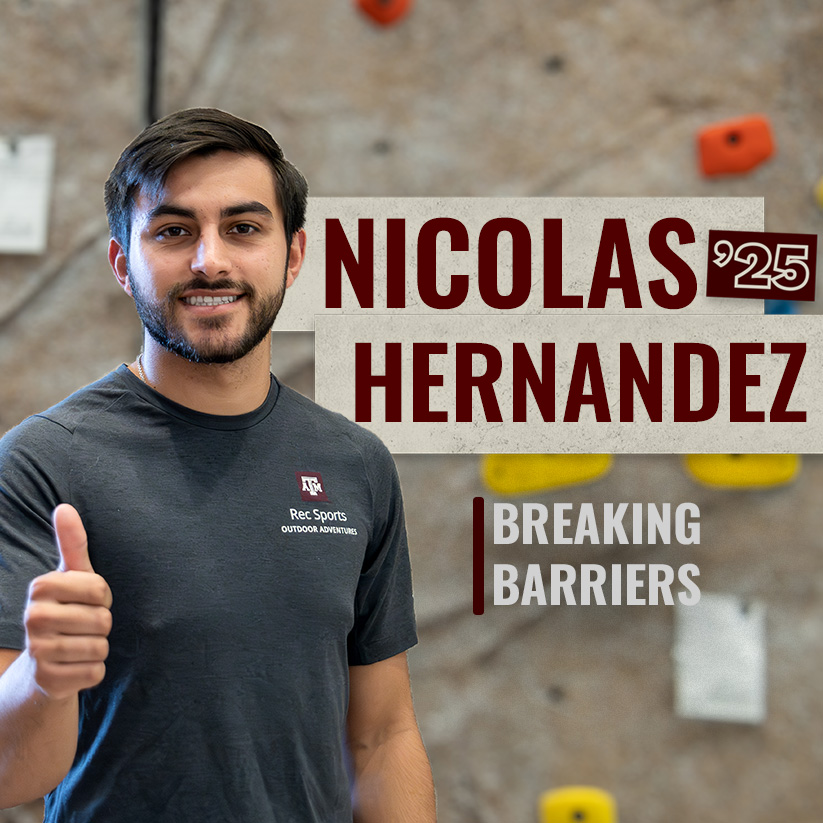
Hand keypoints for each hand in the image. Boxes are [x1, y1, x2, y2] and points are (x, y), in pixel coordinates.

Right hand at [23, 504, 111, 700]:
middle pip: (103, 619)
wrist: (44, 663)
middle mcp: (33, 618)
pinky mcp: (49, 681)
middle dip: (102, 624)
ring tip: (78, 645)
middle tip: (82, 627)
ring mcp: (38, 651)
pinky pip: (96, 672)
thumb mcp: (73, 575)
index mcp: (41, 587)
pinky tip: (75, 667)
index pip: (100, 589)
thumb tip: (64, 507)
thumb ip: (72, 542)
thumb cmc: (68, 609)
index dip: (102, 597)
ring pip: (101, 646)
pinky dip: (94, 670)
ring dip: (98, 648)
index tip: (85, 601)